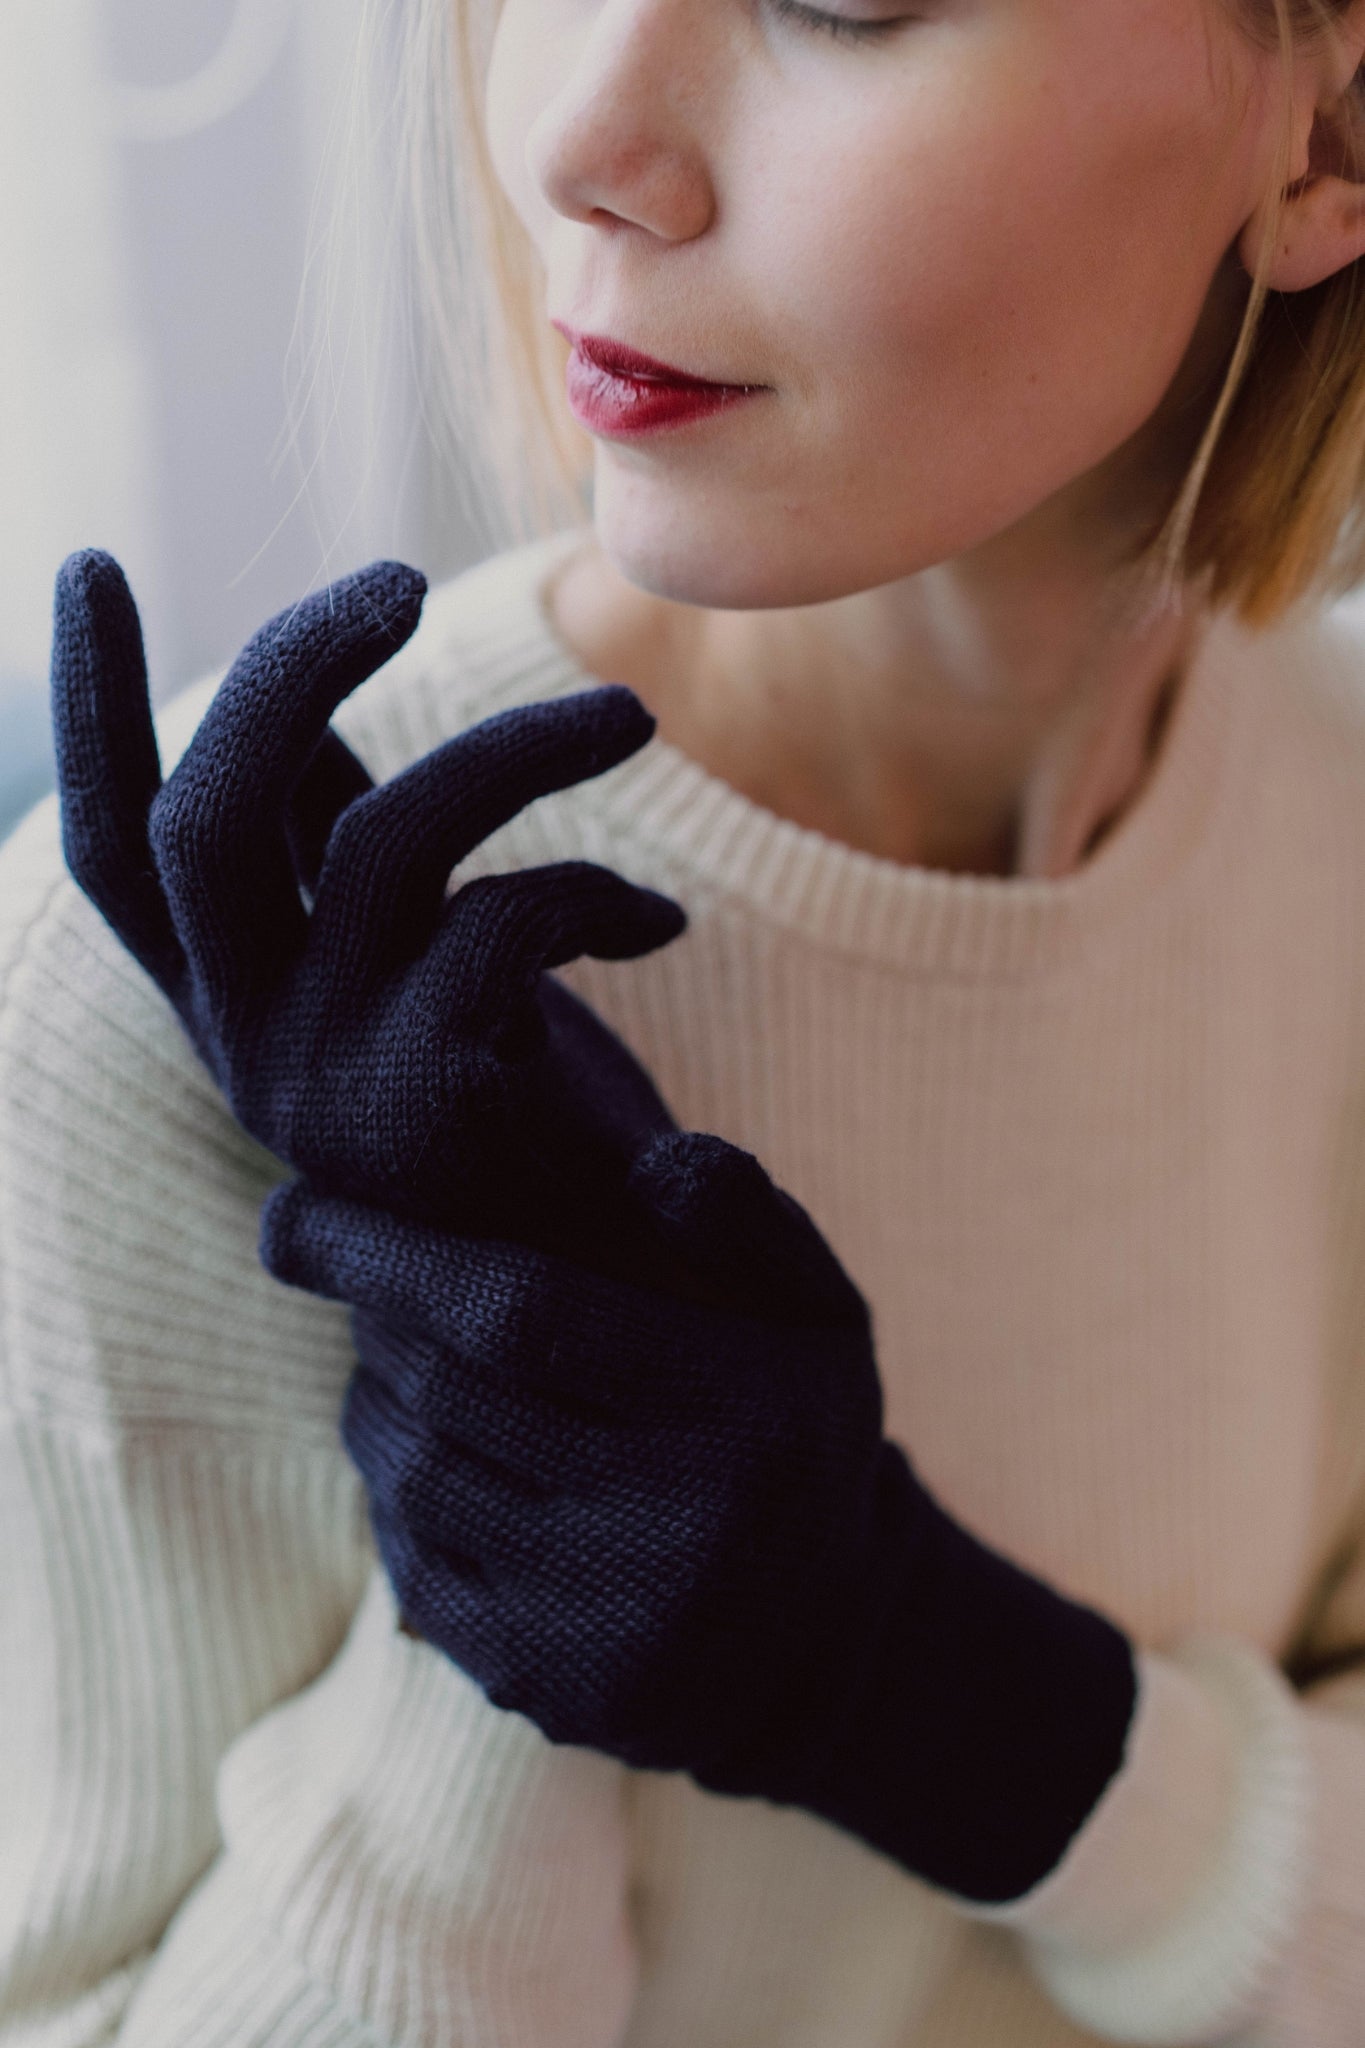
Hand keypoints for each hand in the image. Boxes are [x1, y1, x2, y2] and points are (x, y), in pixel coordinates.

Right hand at [50, 551, 686, 1249]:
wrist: (594, 1291)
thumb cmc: (508, 1106)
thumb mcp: (400, 966)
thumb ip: (340, 845)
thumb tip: (316, 692)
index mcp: (226, 999)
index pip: (113, 850)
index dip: (92, 708)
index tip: (93, 562)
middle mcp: (245, 1041)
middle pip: (202, 822)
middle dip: (292, 669)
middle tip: (398, 578)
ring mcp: (325, 1079)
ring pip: (382, 841)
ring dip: (524, 750)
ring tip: (630, 719)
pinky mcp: (428, 1104)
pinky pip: (506, 921)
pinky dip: (599, 896)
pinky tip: (659, 927)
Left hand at [261, 1127, 1139, 1908]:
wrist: (820, 1642)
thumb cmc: (792, 1433)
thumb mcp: (818, 1312)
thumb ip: (745, 1222)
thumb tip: (649, 1161)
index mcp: (747, 1412)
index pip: (528, 1311)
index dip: (394, 1254)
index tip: (298, 1210)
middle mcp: (679, 1529)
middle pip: (454, 1391)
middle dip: (374, 1312)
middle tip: (355, 1265)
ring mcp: (605, 1624)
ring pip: (419, 1477)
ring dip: (374, 1395)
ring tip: (394, 1351)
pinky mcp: (546, 1690)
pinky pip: (414, 1567)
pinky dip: (393, 1490)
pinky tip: (422, 1448)